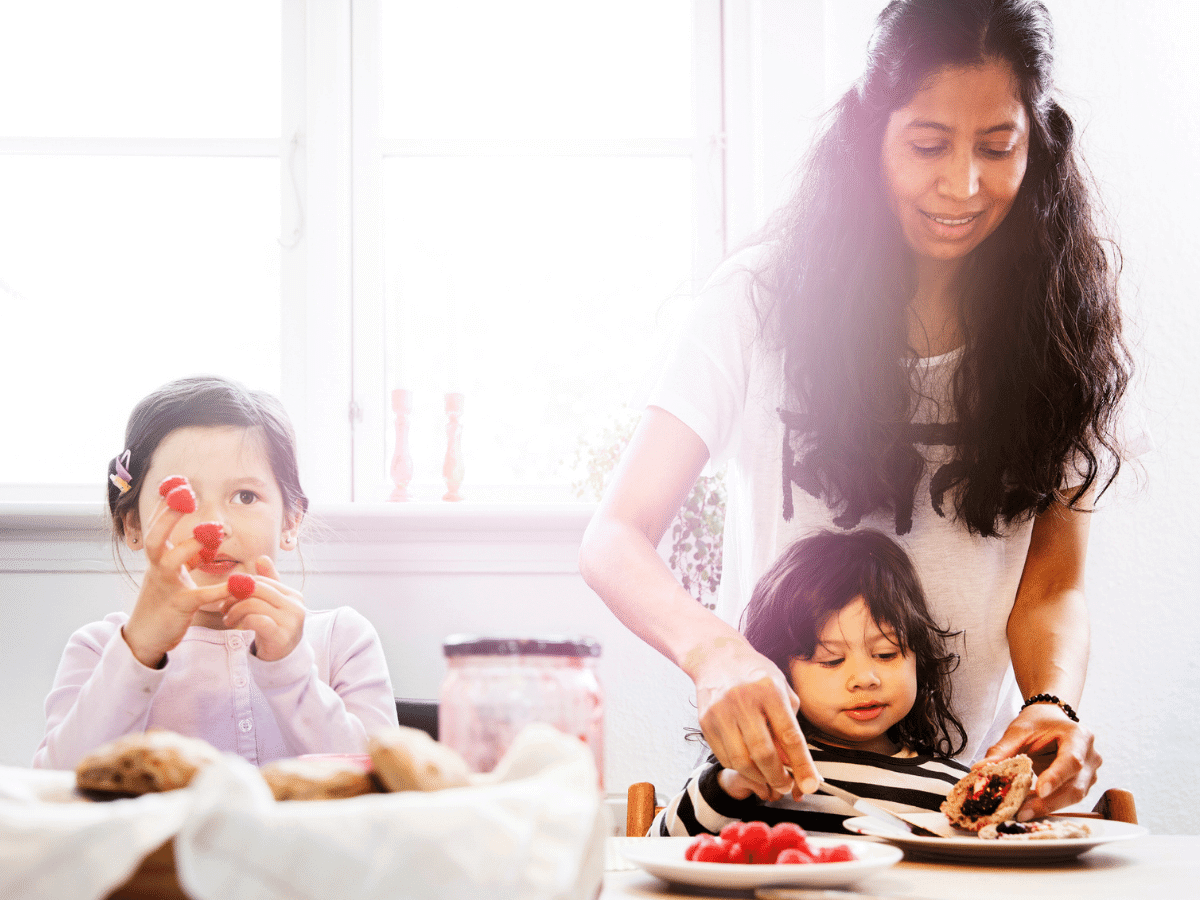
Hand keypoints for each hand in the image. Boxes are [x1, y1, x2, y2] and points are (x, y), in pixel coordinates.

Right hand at [123, 495, 229, 667]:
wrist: (146, 637)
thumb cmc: (161, 601)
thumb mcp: (172, 574)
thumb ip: (188, 555)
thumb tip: (207, 535)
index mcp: (157, 559)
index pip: (157, 527)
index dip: (165, 506)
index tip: (176, 483)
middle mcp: (158, 569)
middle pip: (156, 538)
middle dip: (169, 516)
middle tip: (187, 497)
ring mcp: (167, 587)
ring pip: (173, 560)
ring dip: (193, 544)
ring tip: (216, 530)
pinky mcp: (180, 607)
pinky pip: (200, 595)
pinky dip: (221, 589)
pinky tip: (240, 582)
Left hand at [220, 555, 305, 661]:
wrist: (284, 660)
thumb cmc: (275, 629)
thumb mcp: (273, 605)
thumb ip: (269, 582)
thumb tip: (262, 558)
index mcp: (293, 595)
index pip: (262, 581)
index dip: (241, 585)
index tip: (228, 595)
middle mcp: (295, 606)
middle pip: (257, 589)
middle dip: (235, 596)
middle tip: (223, 607)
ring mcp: (290, 621)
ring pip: (253, 604)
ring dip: (234, 610)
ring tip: (227, 618)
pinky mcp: (281, 635)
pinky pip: (256, 620)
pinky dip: (242, 621)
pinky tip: (237, 626)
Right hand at [691, 636, 819, 799]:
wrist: (716, 657)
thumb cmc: (754, 673)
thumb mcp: (781, 689)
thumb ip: (789, 724)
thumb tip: (793, 762)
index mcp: (769, 690)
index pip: (789, 735)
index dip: (802, 764)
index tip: (810, 784)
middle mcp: (743, 700)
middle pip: (763, 753)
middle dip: (778, 777)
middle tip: (787, 786)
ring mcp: (721, 712)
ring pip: (741, 760)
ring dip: (759, 777)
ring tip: (769, 779)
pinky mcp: (706, 722)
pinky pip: (724, 757)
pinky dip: (740, 768)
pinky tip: (750, 765)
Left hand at [982, 703, 1100, 818]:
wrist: (1052, 719)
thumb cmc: (1038, 722)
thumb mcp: (1018, 731)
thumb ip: (1002, 750)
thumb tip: (980, 769)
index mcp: (1078, 736)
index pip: (1071, 760)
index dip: (1056, 777)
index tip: (1039, 790)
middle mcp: (1090, 756)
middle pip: (1075, 786)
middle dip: (1048, 802)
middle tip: (1022, 811)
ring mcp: (1090, 773)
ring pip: (1074, 797)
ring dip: (1047, 806)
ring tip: (1021, 811)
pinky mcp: (1084, 784)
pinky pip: (1069, 799)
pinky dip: (1049, 804)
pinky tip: (1029, 807)